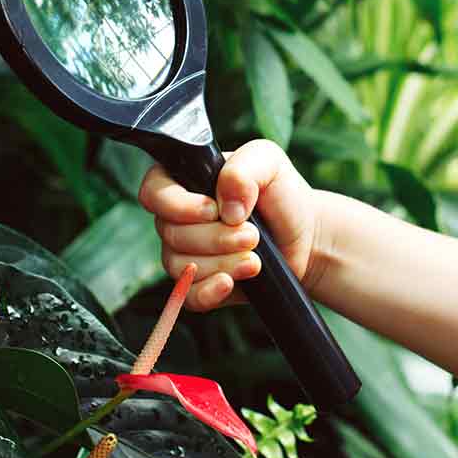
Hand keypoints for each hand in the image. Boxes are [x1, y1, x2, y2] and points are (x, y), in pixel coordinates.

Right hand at [136, 139, 323, 311]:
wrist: (304, 235)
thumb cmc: (280, 193)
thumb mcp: (268, 162)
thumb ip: (242, 170)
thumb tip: (224, 204)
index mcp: (184, 180)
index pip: (153, 191)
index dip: (177, 204)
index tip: (212, 209)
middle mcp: (176, 218)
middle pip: (171, 233)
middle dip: (215, 237)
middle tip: (253, 234)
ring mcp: (184, 253)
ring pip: (181, 266)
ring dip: (222, 263)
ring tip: (255, 258)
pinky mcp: (199, 283)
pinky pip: (188, 296)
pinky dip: (209, 291)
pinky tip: (231, 283)